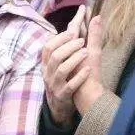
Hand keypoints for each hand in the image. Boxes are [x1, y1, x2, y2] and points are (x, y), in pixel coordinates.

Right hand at [41, 6, 98, 125]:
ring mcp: (54, 84)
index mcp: (46, 64)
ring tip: (86, 52)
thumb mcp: (60, 64)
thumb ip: (64, 48)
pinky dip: (79, 77)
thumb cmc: (63, 80)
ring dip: (74, 59)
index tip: (72, 30)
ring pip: (61, 69)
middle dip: (68, 46)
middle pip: (53, 56)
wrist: (60, 106)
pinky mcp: (62, 95)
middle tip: (82, 41)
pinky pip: (69, 86)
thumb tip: (71, 27)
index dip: (59, 38)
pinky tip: (88, 69)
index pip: (48, 47)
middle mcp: (47, 73)